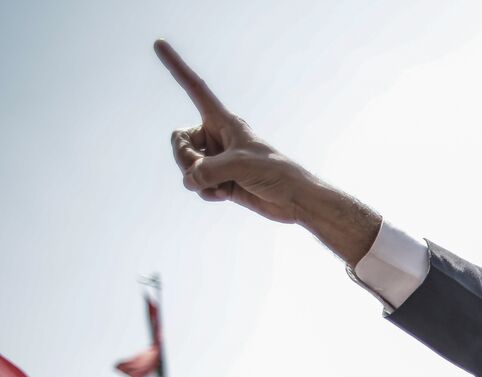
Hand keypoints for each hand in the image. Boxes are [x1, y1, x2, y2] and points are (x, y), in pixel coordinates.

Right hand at [155, 40, 309, 223]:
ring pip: (186, 166)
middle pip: (179, 140)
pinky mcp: (220, 180)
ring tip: (223, 186)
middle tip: (203, 172)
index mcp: (223, 120)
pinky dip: (204, 192)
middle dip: (185, 159)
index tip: (159, 43)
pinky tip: (224, 196)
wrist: (294, 199)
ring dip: (198, 180)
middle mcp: (216, 136)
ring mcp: (217, 159)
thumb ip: (209, 170)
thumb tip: (190, 180)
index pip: (194, 88)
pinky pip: (196, 184)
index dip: (176, 67)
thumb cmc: (275, 172)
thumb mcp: (240, 166)